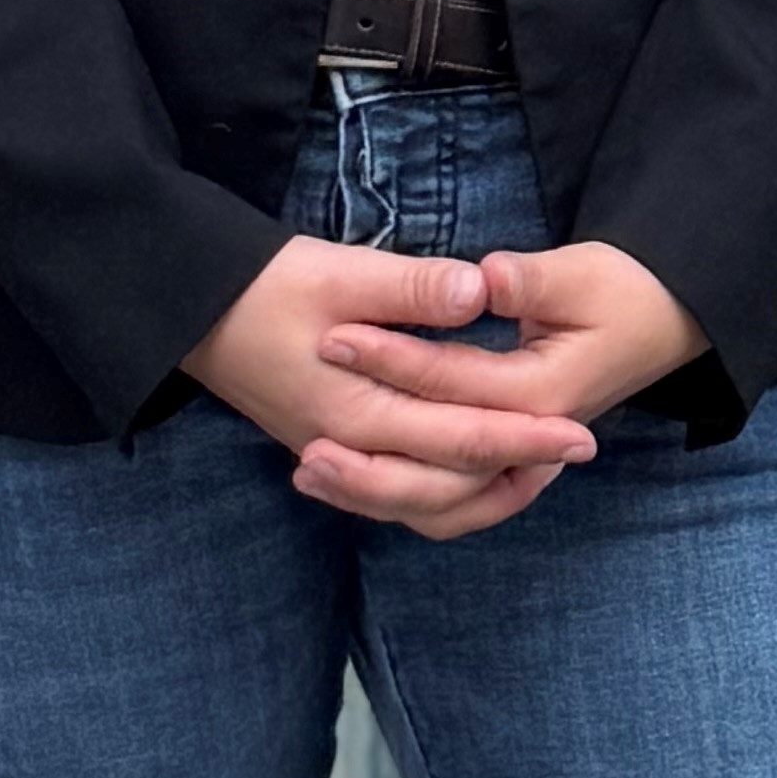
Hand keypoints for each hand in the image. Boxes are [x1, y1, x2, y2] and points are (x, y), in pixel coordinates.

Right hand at [185, 237, 595, 543]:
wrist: (196, 312)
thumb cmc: (268, 285)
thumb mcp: (341, 272)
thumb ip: (414, 288)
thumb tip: (481, 290)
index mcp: (361, 410)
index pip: (462, 438)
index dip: (526, 437)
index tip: (581, 432)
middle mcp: (352, 449)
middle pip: (449, 487)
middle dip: (518, 469)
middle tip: (576, 449)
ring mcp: (339, 456)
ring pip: (422, 505)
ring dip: (483, 492)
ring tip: (534, 467)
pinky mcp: (331, 449)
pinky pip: (396, 495)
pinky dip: (440, 493)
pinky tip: (468, 471)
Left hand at [295, 239, 711, 525]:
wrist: (663, 320)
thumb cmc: (624, 292)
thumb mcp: (581, 273)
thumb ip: (529, 280)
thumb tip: (483, 277)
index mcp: (541, 397)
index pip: (450, 384)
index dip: (389, 359)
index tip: (333, 337)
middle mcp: (527, 444)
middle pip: (437, 470)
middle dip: (366, 459)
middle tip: (303, 443)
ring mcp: (520, 461)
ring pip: (442, 504)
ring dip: (377, 494)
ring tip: (311, 474)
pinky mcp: (510, 462)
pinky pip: (452, 502)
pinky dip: (404, 500)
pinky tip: (357, 482)